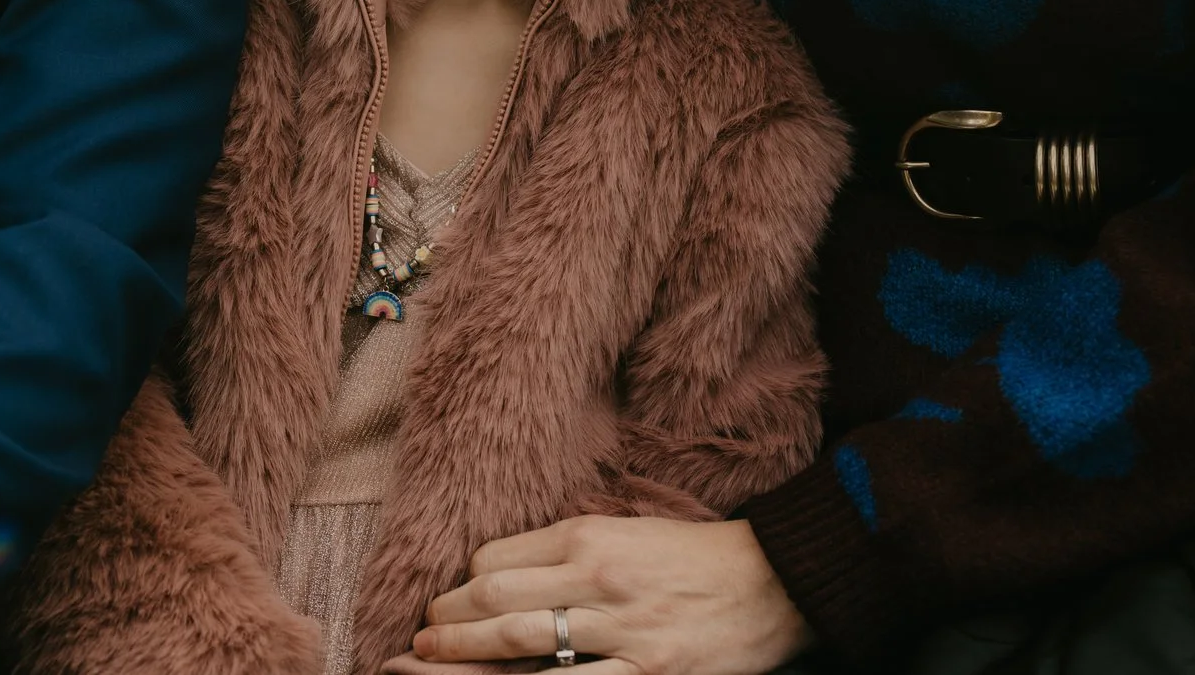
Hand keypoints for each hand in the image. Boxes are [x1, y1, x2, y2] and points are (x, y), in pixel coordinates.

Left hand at [410, 516, 811, 674]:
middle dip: (447, 624)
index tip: (448, 604)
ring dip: (465, 656)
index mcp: (589, 536)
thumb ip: (570, 550)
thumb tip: (505, 573)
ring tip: (429, 665)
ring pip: (520, 643)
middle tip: (418, 641)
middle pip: (496, 600)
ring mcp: (622, 631)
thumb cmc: (696, 557)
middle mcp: (597, 577)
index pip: (497, 560)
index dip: (462, 584)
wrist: (775, 583)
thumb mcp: (628, 533)